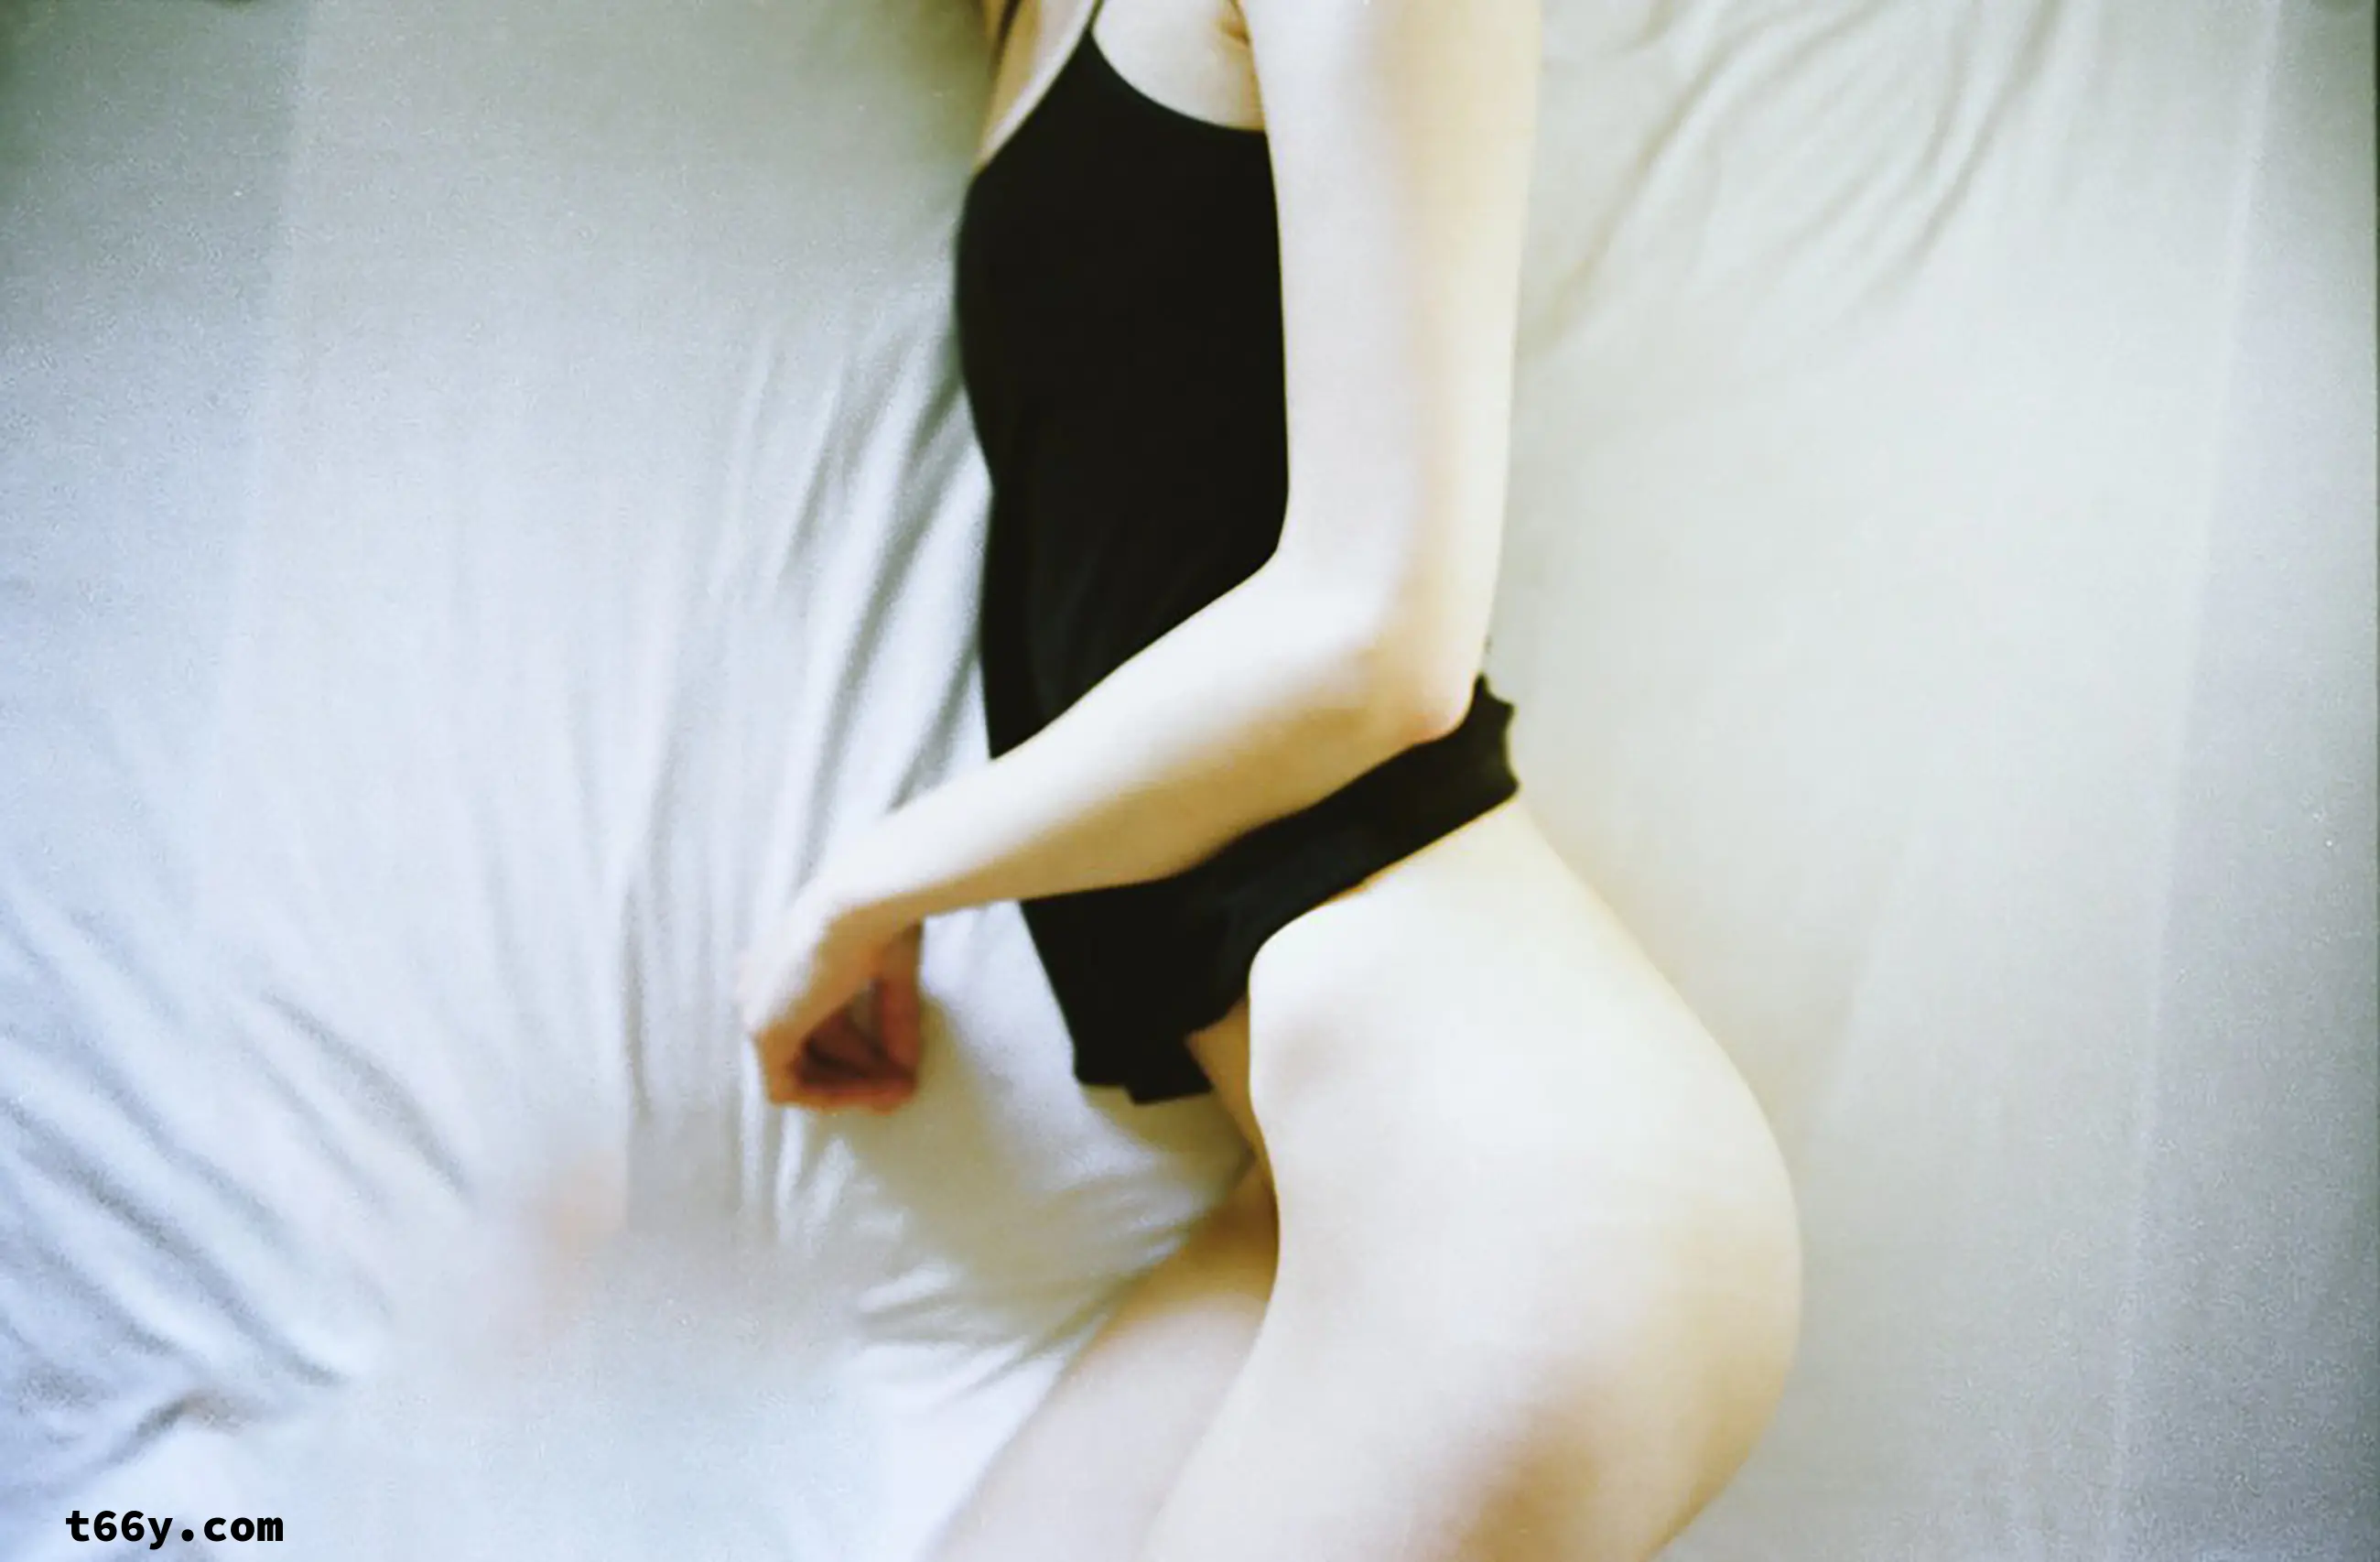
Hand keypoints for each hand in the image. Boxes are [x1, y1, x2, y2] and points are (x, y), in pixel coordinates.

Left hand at [737, 882, 923, 1112]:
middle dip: (860, 1073)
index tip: (899, 1068)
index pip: (817, 1020)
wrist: (865, 902)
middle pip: (809, 1047)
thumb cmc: (879, 917)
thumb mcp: (890, 974)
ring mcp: (756, 1006)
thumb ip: (892, 1024)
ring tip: (898, 1091)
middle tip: (905, 1087)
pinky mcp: (763, 1031)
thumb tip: (905, 1080)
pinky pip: (789, 1086)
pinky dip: (832, 1096)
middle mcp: (759, 983)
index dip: (859, 1051)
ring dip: (851, 1088)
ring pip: (797, 1071)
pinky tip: (873, 1092)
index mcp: (780, 959)